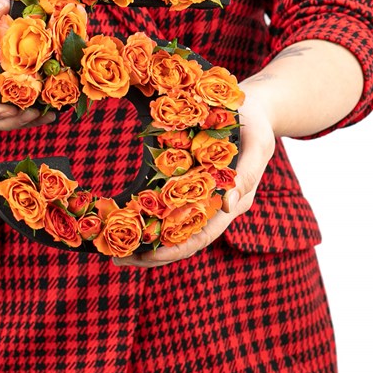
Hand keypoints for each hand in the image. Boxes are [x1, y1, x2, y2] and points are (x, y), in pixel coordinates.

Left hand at [112, 82, 275, 267]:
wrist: (255, 112)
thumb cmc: (256, 127)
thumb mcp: (258, 145)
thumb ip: (247, 173)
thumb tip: (229, 205)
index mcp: (234, 202)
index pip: (202, 236)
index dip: (176, 249)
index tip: (150, 255)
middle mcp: (216, 206)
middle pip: (183, 241)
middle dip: (153, 254)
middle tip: (118, 260)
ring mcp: (203, 197)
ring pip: (174, 229)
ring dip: (147, 242)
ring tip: (115, 250)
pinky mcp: (192, 185)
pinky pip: (170, 207)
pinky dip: (150, 217)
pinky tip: (126, 219)